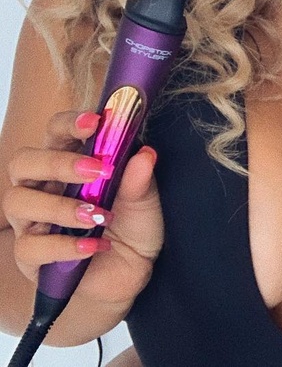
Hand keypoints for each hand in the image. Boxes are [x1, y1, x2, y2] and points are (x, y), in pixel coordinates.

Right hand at [2, 110, 163, 311]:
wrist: (127, 276)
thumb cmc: (131, 228)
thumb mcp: (144, 203)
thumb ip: (140, 180)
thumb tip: (145, 154)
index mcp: (69, 163)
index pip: (54, 132)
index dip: (69, 123)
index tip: (95, 121)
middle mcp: (44, 187)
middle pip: (23, 162)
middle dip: (57, 162)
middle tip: (95, 170)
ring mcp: (32, 222)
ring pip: (18, 201)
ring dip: (59, 206)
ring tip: (97, 215)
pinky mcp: (31, 257)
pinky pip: (30, 247)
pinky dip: (64, 245)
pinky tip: (94, 247)